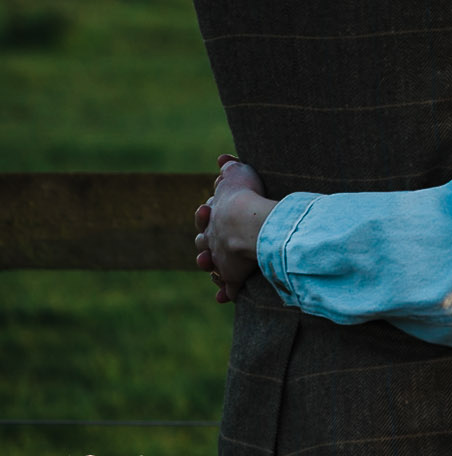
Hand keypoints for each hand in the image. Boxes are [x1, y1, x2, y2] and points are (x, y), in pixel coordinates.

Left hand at [193, 155, 276, 303]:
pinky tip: (222, 298)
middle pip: (204, 242)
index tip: (207, 208)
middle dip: (205, 243)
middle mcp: (214, 240)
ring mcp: (222, 259)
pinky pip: (228, 288)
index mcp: (213, 217)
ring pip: (212, 265)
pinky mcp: (233, 277)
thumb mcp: (237, 175)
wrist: (243, 223)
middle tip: (206, 242)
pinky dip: (225, 293)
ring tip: (211, 268)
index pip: (206, 217)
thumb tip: (222, 157)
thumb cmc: (244, 196)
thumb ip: (230, 167)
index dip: (207, 214)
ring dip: (211, 266)